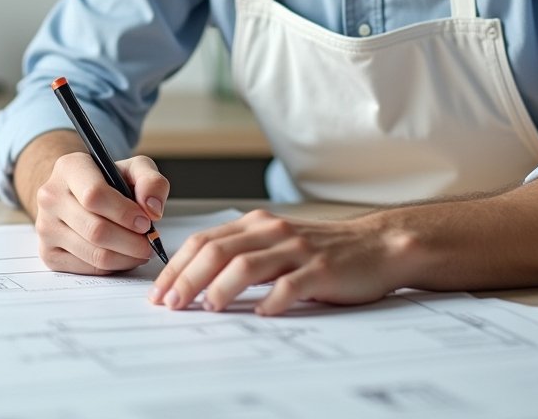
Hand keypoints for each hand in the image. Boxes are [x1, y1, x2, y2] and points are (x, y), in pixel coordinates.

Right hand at [32, 151, 169, 274]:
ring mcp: (45, 227)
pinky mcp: (48, 253)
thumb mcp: (134, 169)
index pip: (94, 195)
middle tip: (149, 243)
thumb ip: (151, 182)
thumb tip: (152, 209)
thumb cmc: (109, 181)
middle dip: (131, 242)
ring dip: (126, 258)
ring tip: (141, 251)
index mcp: (69, 167)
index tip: (145, 222)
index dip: (124, 213)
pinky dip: (112, 267)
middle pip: (95, 230)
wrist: (77, 195)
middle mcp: (50, 197)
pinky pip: (87, 269)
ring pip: (93, 254)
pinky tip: (123, 256)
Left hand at [149, 209, 404, 315]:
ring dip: (220, 287)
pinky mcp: (320, 269)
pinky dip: (270, 300)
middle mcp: (272, 232)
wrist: (377, 246)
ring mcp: (296, 249)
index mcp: (257, 224)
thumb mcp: (277, 243)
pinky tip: (260, 313)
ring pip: (247, 264)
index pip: (204, 241)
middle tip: (171, 304)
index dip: (176, 266)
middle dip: (187, 278)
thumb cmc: (323, 250)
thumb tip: (196, 281)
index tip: (159, 292)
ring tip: (206, 307)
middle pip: (217, 251)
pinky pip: (289, 286)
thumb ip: (243, 253)